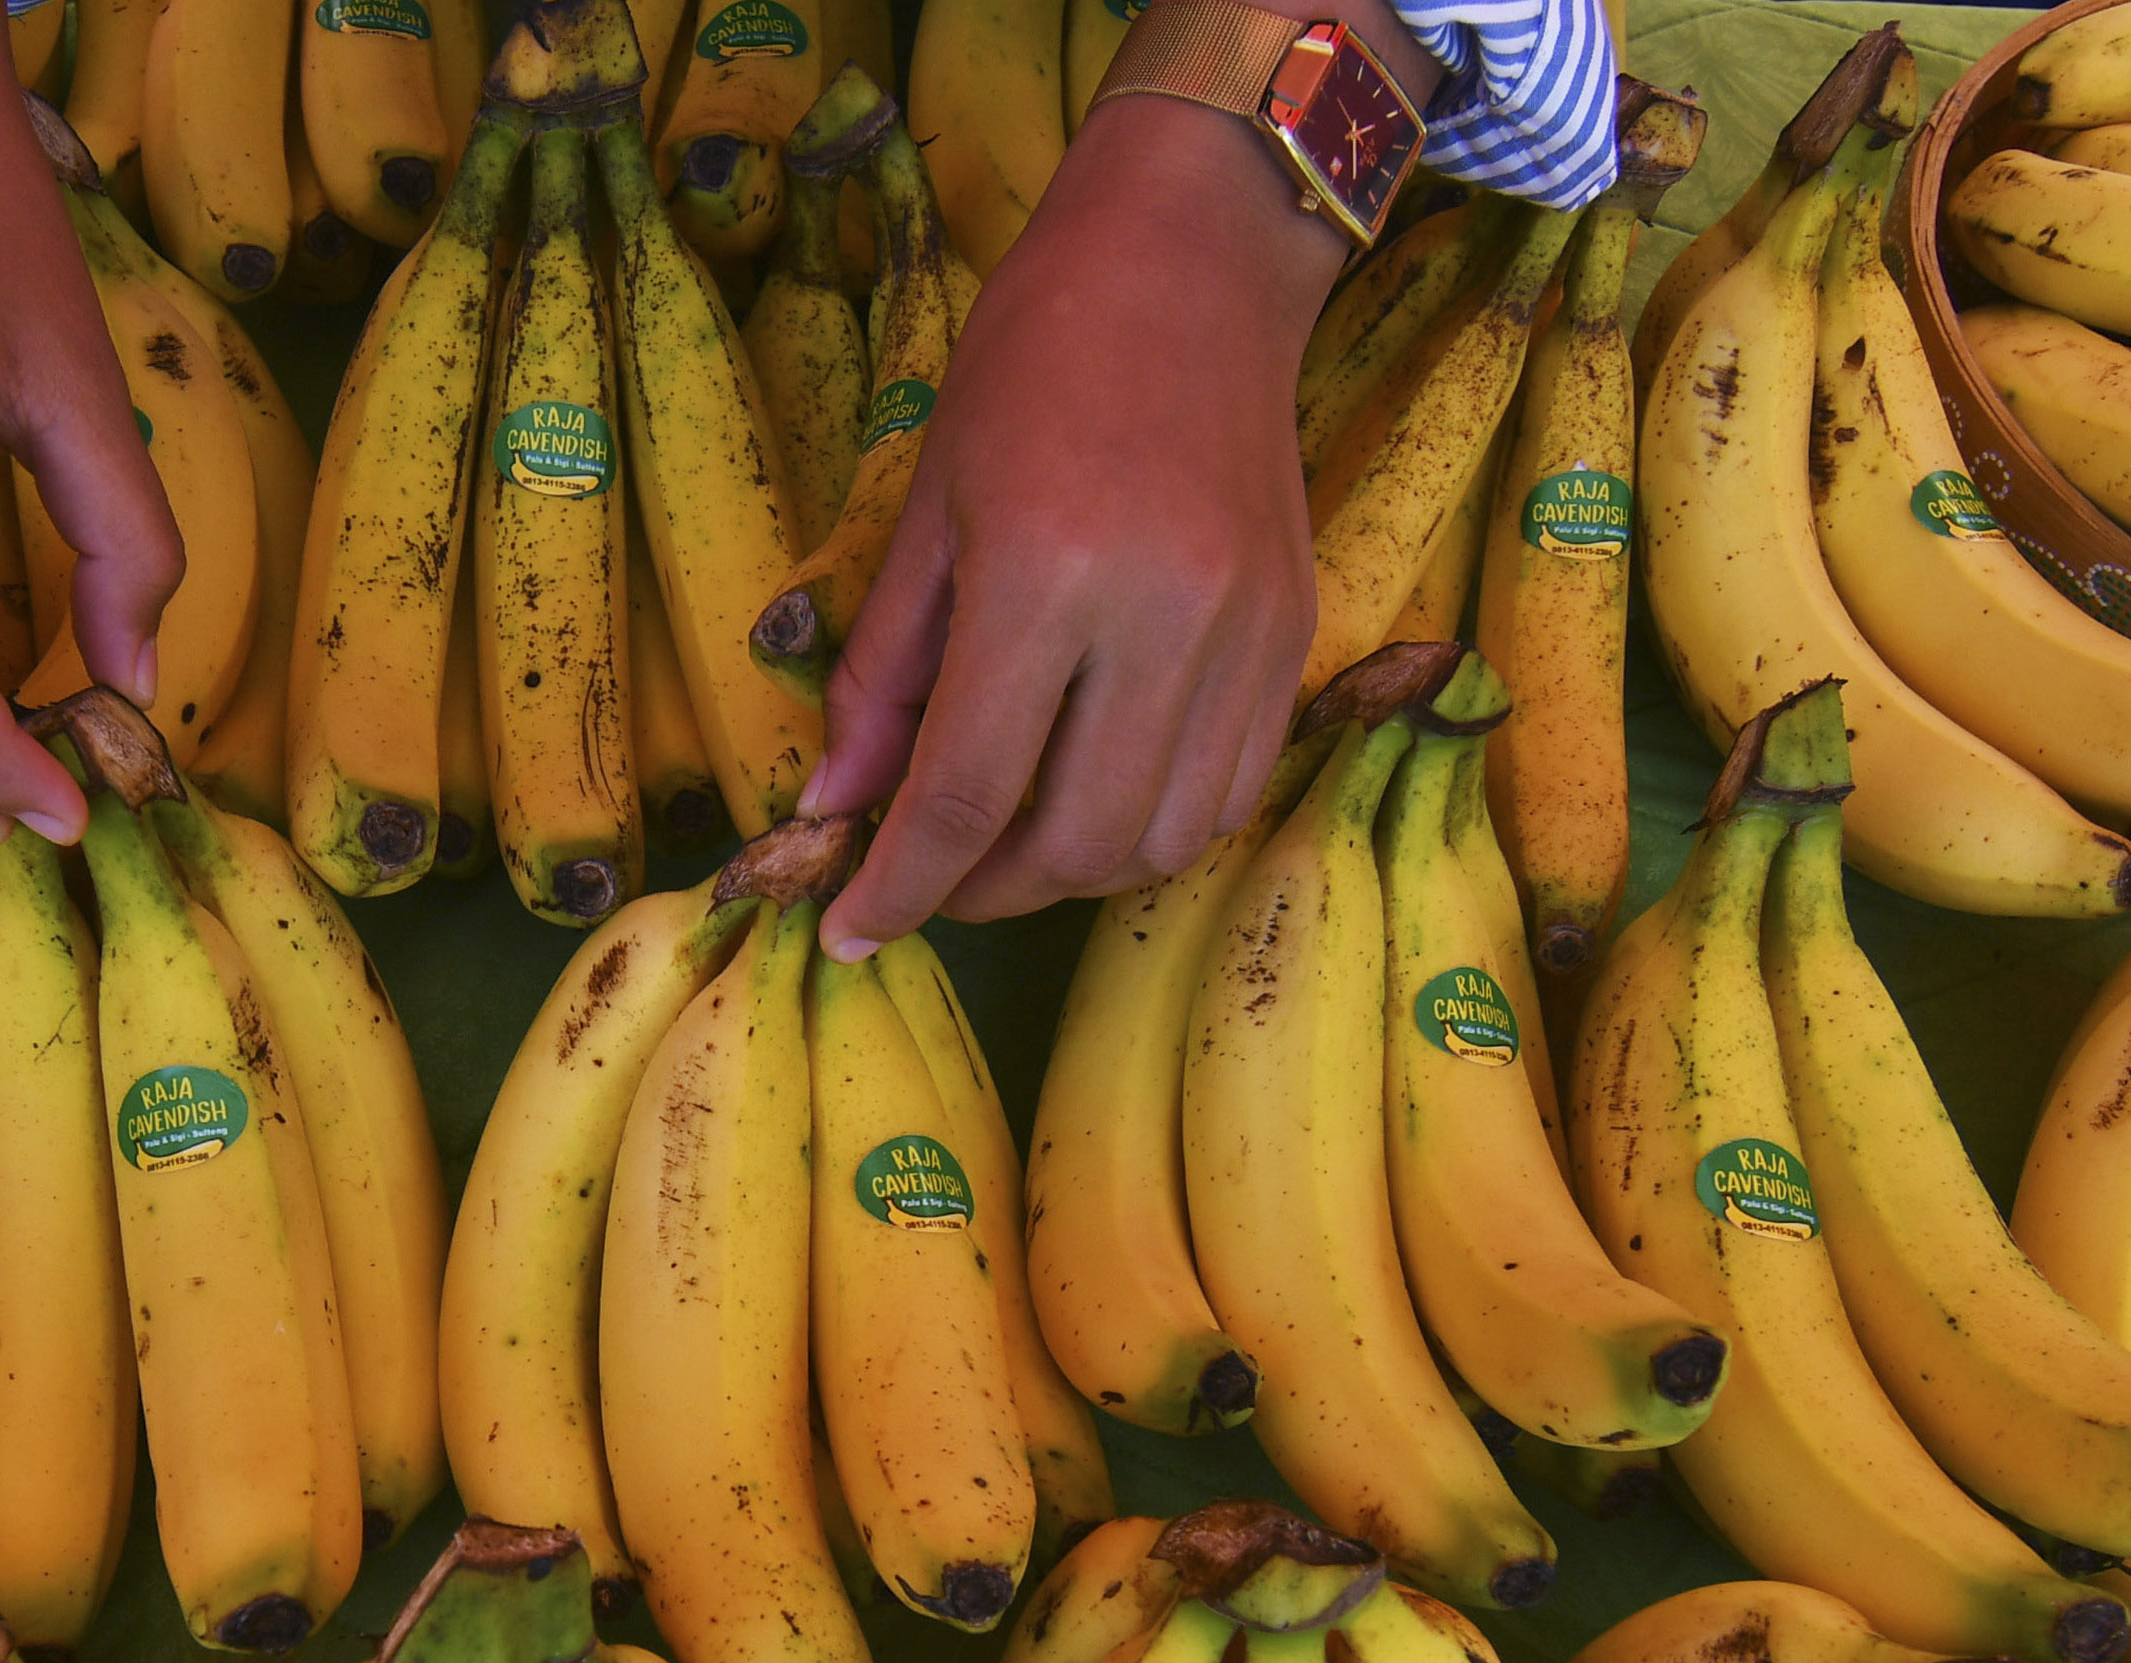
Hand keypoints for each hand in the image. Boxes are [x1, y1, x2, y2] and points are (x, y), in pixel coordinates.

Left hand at [799, 90, 1353, 954]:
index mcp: (1047, 574)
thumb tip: (834, 806)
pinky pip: (1228, 793)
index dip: (899, 886)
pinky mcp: (1296, 638)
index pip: (964, 792)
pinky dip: (1152, 827)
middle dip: (985, 890)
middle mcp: (1162, 619)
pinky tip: (1096, 790)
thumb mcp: (926, 508)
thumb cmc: (1034, 364)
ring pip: (1162, 841)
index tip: (851, 929)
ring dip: (1074, 871)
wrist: (1192, 265)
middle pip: (1074, 842)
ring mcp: (1246, 636)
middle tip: (933, 873)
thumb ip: (881, 674)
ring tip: (1013, 835)